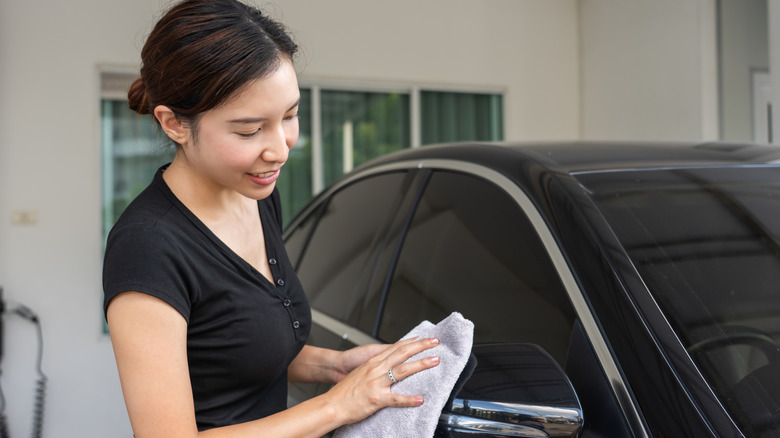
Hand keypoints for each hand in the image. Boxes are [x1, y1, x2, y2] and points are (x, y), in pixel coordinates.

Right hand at [323, 337, 439, 424]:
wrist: (331, 404)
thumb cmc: (344, 391)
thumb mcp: (360, 372)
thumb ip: (375, 367)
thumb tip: (387, 364)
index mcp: (373, 363)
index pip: (396, 347)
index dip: (411, 342)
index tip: (424, 339)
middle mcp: (375, 370)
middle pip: (402, 354)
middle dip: (421, 347)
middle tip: (435, 343)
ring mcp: (376, 383)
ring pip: (402, 371)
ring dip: (420, 365)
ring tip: (434, 361)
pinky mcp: (375, 399)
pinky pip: (395, 399)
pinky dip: (408, 399)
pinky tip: (420, 399)